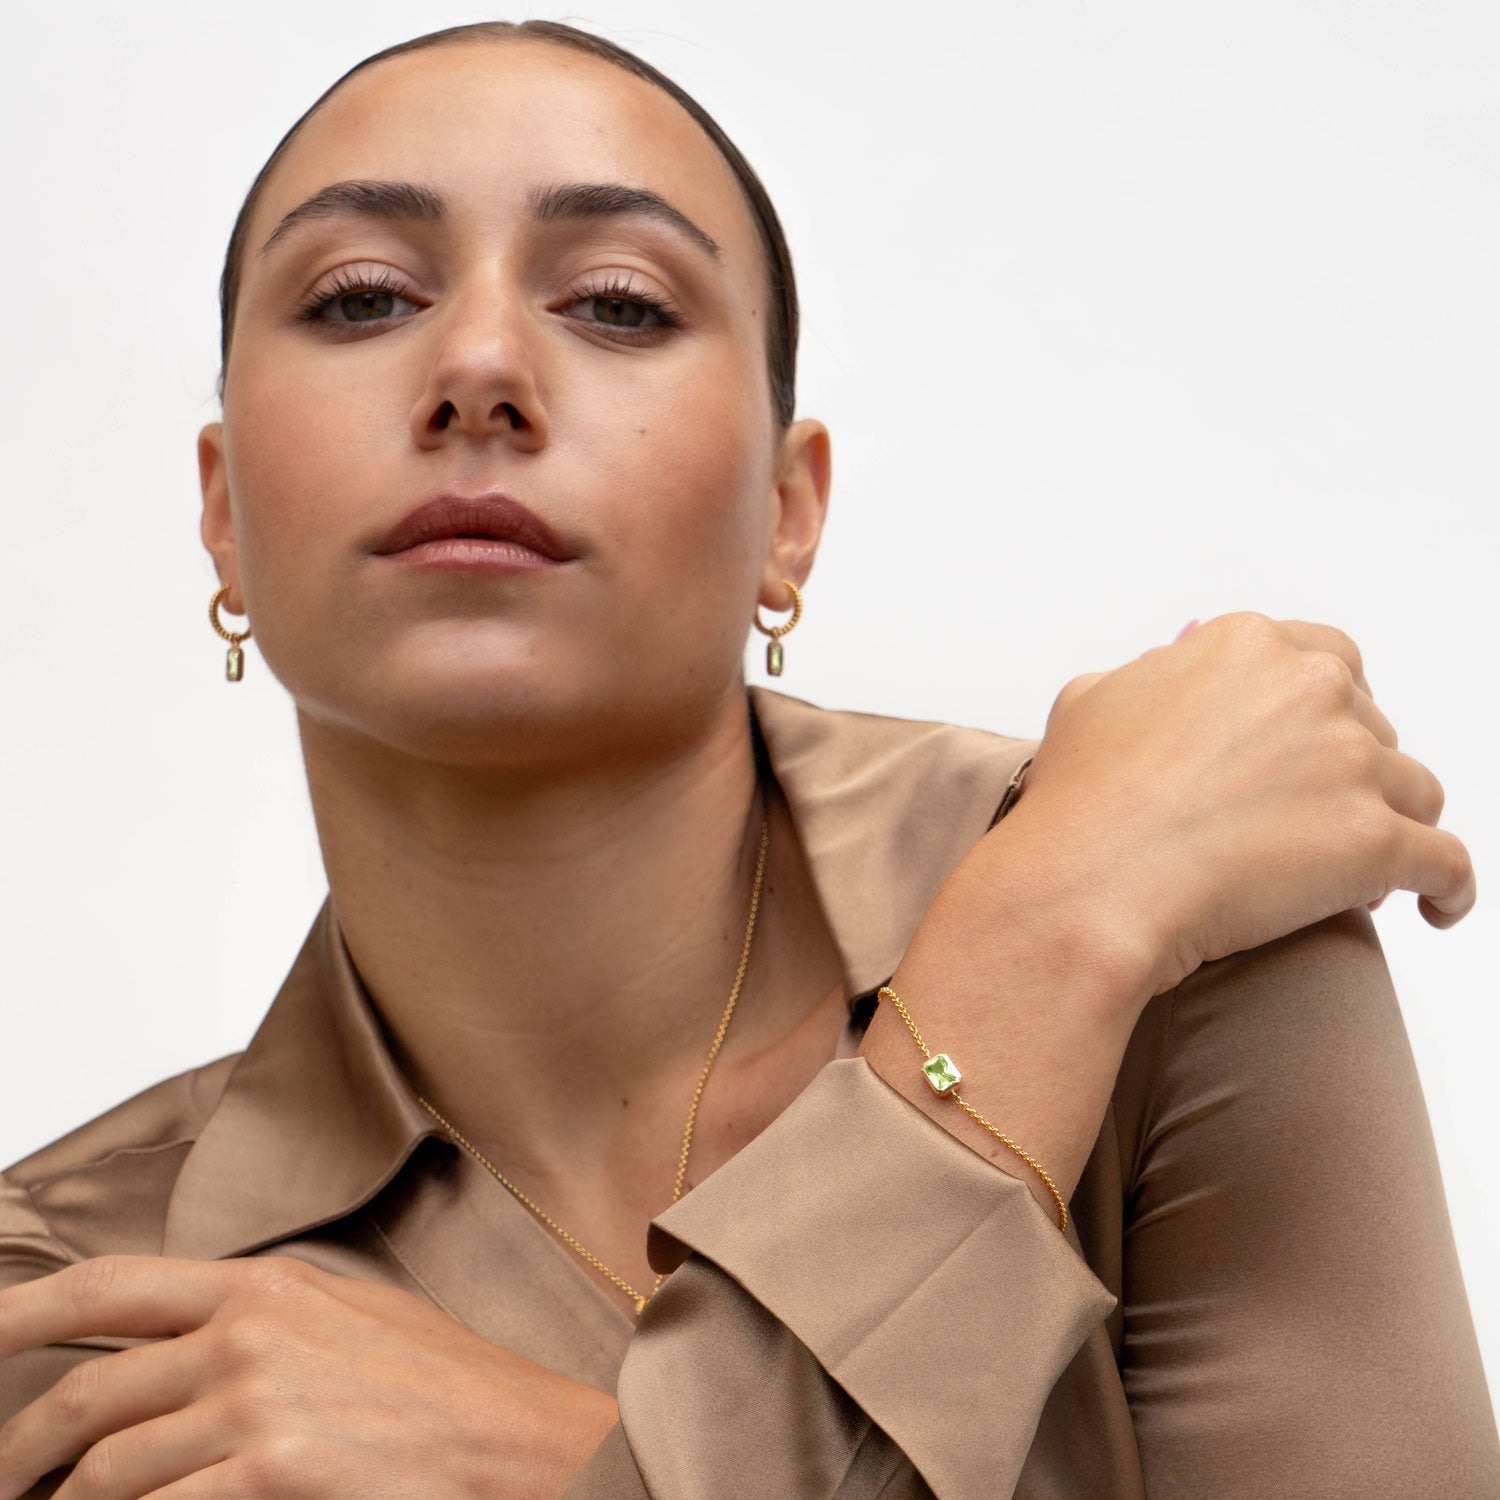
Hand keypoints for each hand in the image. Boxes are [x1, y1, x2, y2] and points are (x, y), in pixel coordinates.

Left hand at [0, 1254, 618, 1499]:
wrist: (513, 1435)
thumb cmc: (443, 1382)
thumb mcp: (350, 1312)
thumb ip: (262, 1315)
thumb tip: (183, 1338)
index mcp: (265, 1286)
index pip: (110, 1285)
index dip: (21, 1310)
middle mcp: (249, 1334)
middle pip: (89, 1389)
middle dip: (23, 1448)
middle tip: (5, 1477)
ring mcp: (257, 1404)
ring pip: (107, 1467)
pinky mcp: (271, 1472)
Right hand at [1005, 611, 1474, 1004]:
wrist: (1086, 886)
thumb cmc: (1077, 802)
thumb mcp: (1089, 698)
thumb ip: (1149, 669)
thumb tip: (1173, 659)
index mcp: (1245, 647)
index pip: (1324, 660)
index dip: (1319, 711)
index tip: (1305, 748)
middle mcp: (1309, 690)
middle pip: (1371, 725)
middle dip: (1349, 770)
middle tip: (1309, 819)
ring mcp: (1349, 764)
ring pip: (1414, 791)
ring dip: (1390, 824)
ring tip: (1355, 869)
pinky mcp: (1375, 841)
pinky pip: (1447, 864)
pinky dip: (1446, 888)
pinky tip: (1435, 907)